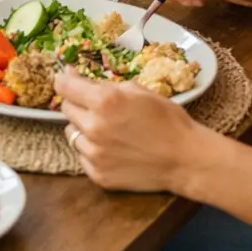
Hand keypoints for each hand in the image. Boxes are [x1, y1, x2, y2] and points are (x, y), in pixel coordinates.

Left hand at [57, 69, 202, 192]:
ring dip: (83, 127)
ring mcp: (94, 154)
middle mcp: (94, 127)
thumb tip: (75, 76)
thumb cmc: (167, 120)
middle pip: (66, 109)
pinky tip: (111, 148)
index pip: (64, 86)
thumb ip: (105, 84)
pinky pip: (81, 155)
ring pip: (71, 132)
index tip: (68, 78)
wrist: (187, 160)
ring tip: (106, 129)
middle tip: (97, 107)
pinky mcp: (98, 174)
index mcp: (104, 101)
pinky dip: (90, 149)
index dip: (65, 80)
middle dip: (78, 104)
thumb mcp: (137, 90)